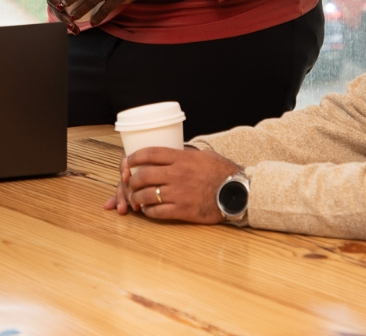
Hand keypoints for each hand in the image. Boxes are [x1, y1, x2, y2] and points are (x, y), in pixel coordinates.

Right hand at [39, 0, 81, 34]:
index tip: (62, 6)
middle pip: (52, 4)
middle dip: (61, 16)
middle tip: (72, 24)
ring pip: (57, 11)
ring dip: (65, 22)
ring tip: (76, 30)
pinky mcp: (61, 3)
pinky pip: (61, 14)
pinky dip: (68, 23)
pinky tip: (75, 30)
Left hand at [103, 146, 241, 223]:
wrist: (237, 193)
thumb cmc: (222, 173)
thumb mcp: (204, 156)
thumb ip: (186, 154)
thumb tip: (173, 153)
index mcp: (182, 159)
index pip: (150, 154)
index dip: (134, 157)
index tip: (127, 161)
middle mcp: (177, 175)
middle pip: (143, 175)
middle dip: (131, 180)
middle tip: (129, 183)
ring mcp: (179, 193)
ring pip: (146, 195)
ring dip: (136, 198)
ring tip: (135, 199)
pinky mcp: (182, 210)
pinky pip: (157, 212)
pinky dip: (148, 212)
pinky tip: (147, 211)